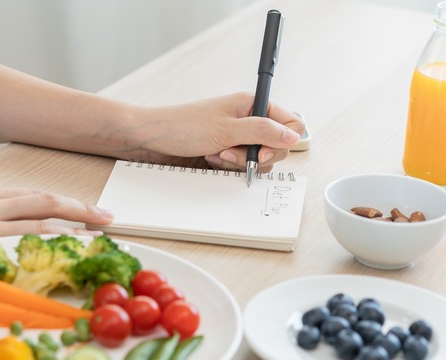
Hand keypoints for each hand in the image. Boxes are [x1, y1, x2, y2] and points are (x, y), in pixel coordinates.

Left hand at [134, 92, 304, 170]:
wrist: (152, 139)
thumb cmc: (183, 125)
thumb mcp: (227, 129)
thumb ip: (263, 131)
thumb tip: (294, 135)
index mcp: (253, 105)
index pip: (290, 122)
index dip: (282, 141)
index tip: (262, 150)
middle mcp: (248, 120)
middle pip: (276, 145)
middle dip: (255, 155)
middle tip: (231, 153)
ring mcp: (237, 137)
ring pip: (258, 159)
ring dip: (239, 162)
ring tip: (216, 154)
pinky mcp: (226, 152)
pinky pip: (241, 166)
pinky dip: (227, 167)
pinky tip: (210, 160)